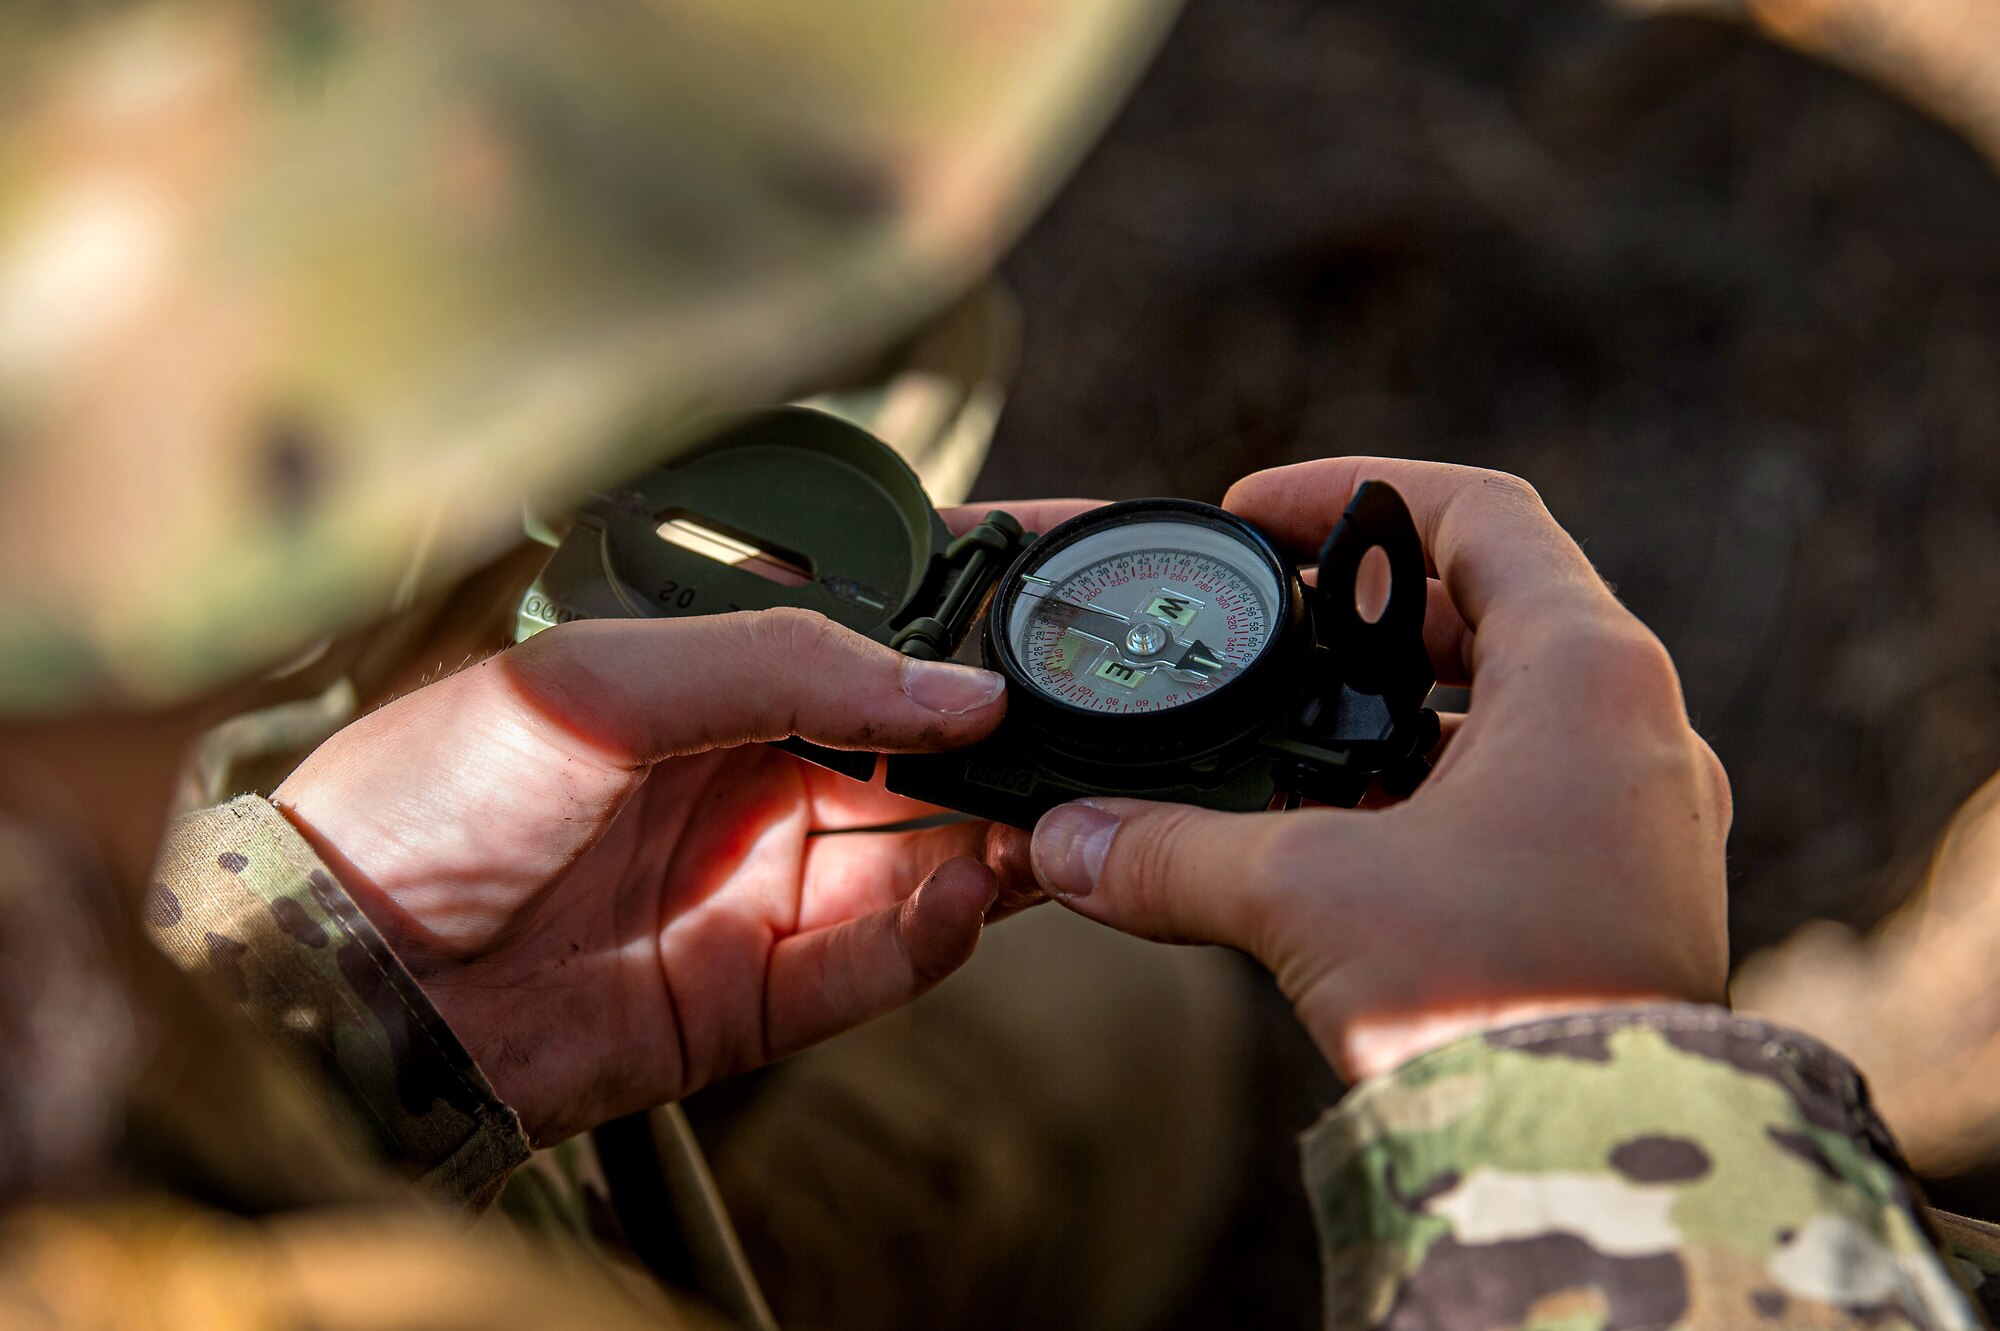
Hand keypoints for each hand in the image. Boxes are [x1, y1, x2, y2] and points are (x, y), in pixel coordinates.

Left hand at [274, 501, 1093, 1143]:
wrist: (340, 978)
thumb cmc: (433, 791)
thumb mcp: (604, 678)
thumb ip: (790, 664)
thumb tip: (965, 689)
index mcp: (720, 670)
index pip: (883, 618)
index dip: (983, 598)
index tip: (1082, 570)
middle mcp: (759, 766)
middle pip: (932, 740)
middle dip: (1018, 728)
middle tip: (1104, 713)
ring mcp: (769, 879)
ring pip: (931, 850)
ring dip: (1003, 831)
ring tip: (1053, 809)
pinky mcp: (764, 989)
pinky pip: (880, 958)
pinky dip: (935, 931)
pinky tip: (967, 890)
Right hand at [1028, 462, 1730, 1081]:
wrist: (1593, 1159)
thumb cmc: (1485, 997)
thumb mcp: (1303, 898)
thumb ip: (1171, 851)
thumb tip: (1059, 843)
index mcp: (1587, 674)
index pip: (1478, 512)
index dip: (1351, 493)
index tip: (1257, 512)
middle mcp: (1640, 726)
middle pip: (1493, 606)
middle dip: (1367, 610)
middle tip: (1266, 623)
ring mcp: (1647, 813)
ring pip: (1513, 706)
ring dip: (1401, 705)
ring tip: (1292, 732)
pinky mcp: (1632, 890)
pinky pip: (1530, 789)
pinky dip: (1439, 782)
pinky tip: (1350, 829)